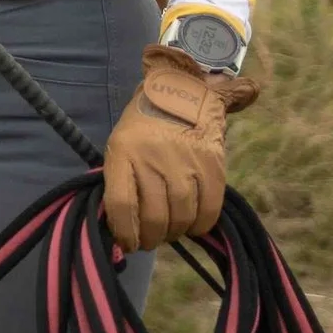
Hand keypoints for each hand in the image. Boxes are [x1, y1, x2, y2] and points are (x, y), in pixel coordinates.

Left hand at [101, 45, 261, 250]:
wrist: (181, 90)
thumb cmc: (144, 126)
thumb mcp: (121, 146)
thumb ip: (121, 182)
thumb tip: (120, 228)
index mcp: (123, 151)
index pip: (121, 204)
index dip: (124, 232)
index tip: (126, 242)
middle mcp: (154, 157)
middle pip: (154, 216)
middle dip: (150, 238)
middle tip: (149, 240)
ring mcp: (185, 161)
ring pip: (181, 216)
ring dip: (174, 233)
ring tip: (169, 230)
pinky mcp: (213, 164)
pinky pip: (208, 209)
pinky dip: (200, 225)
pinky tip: (192, 224)